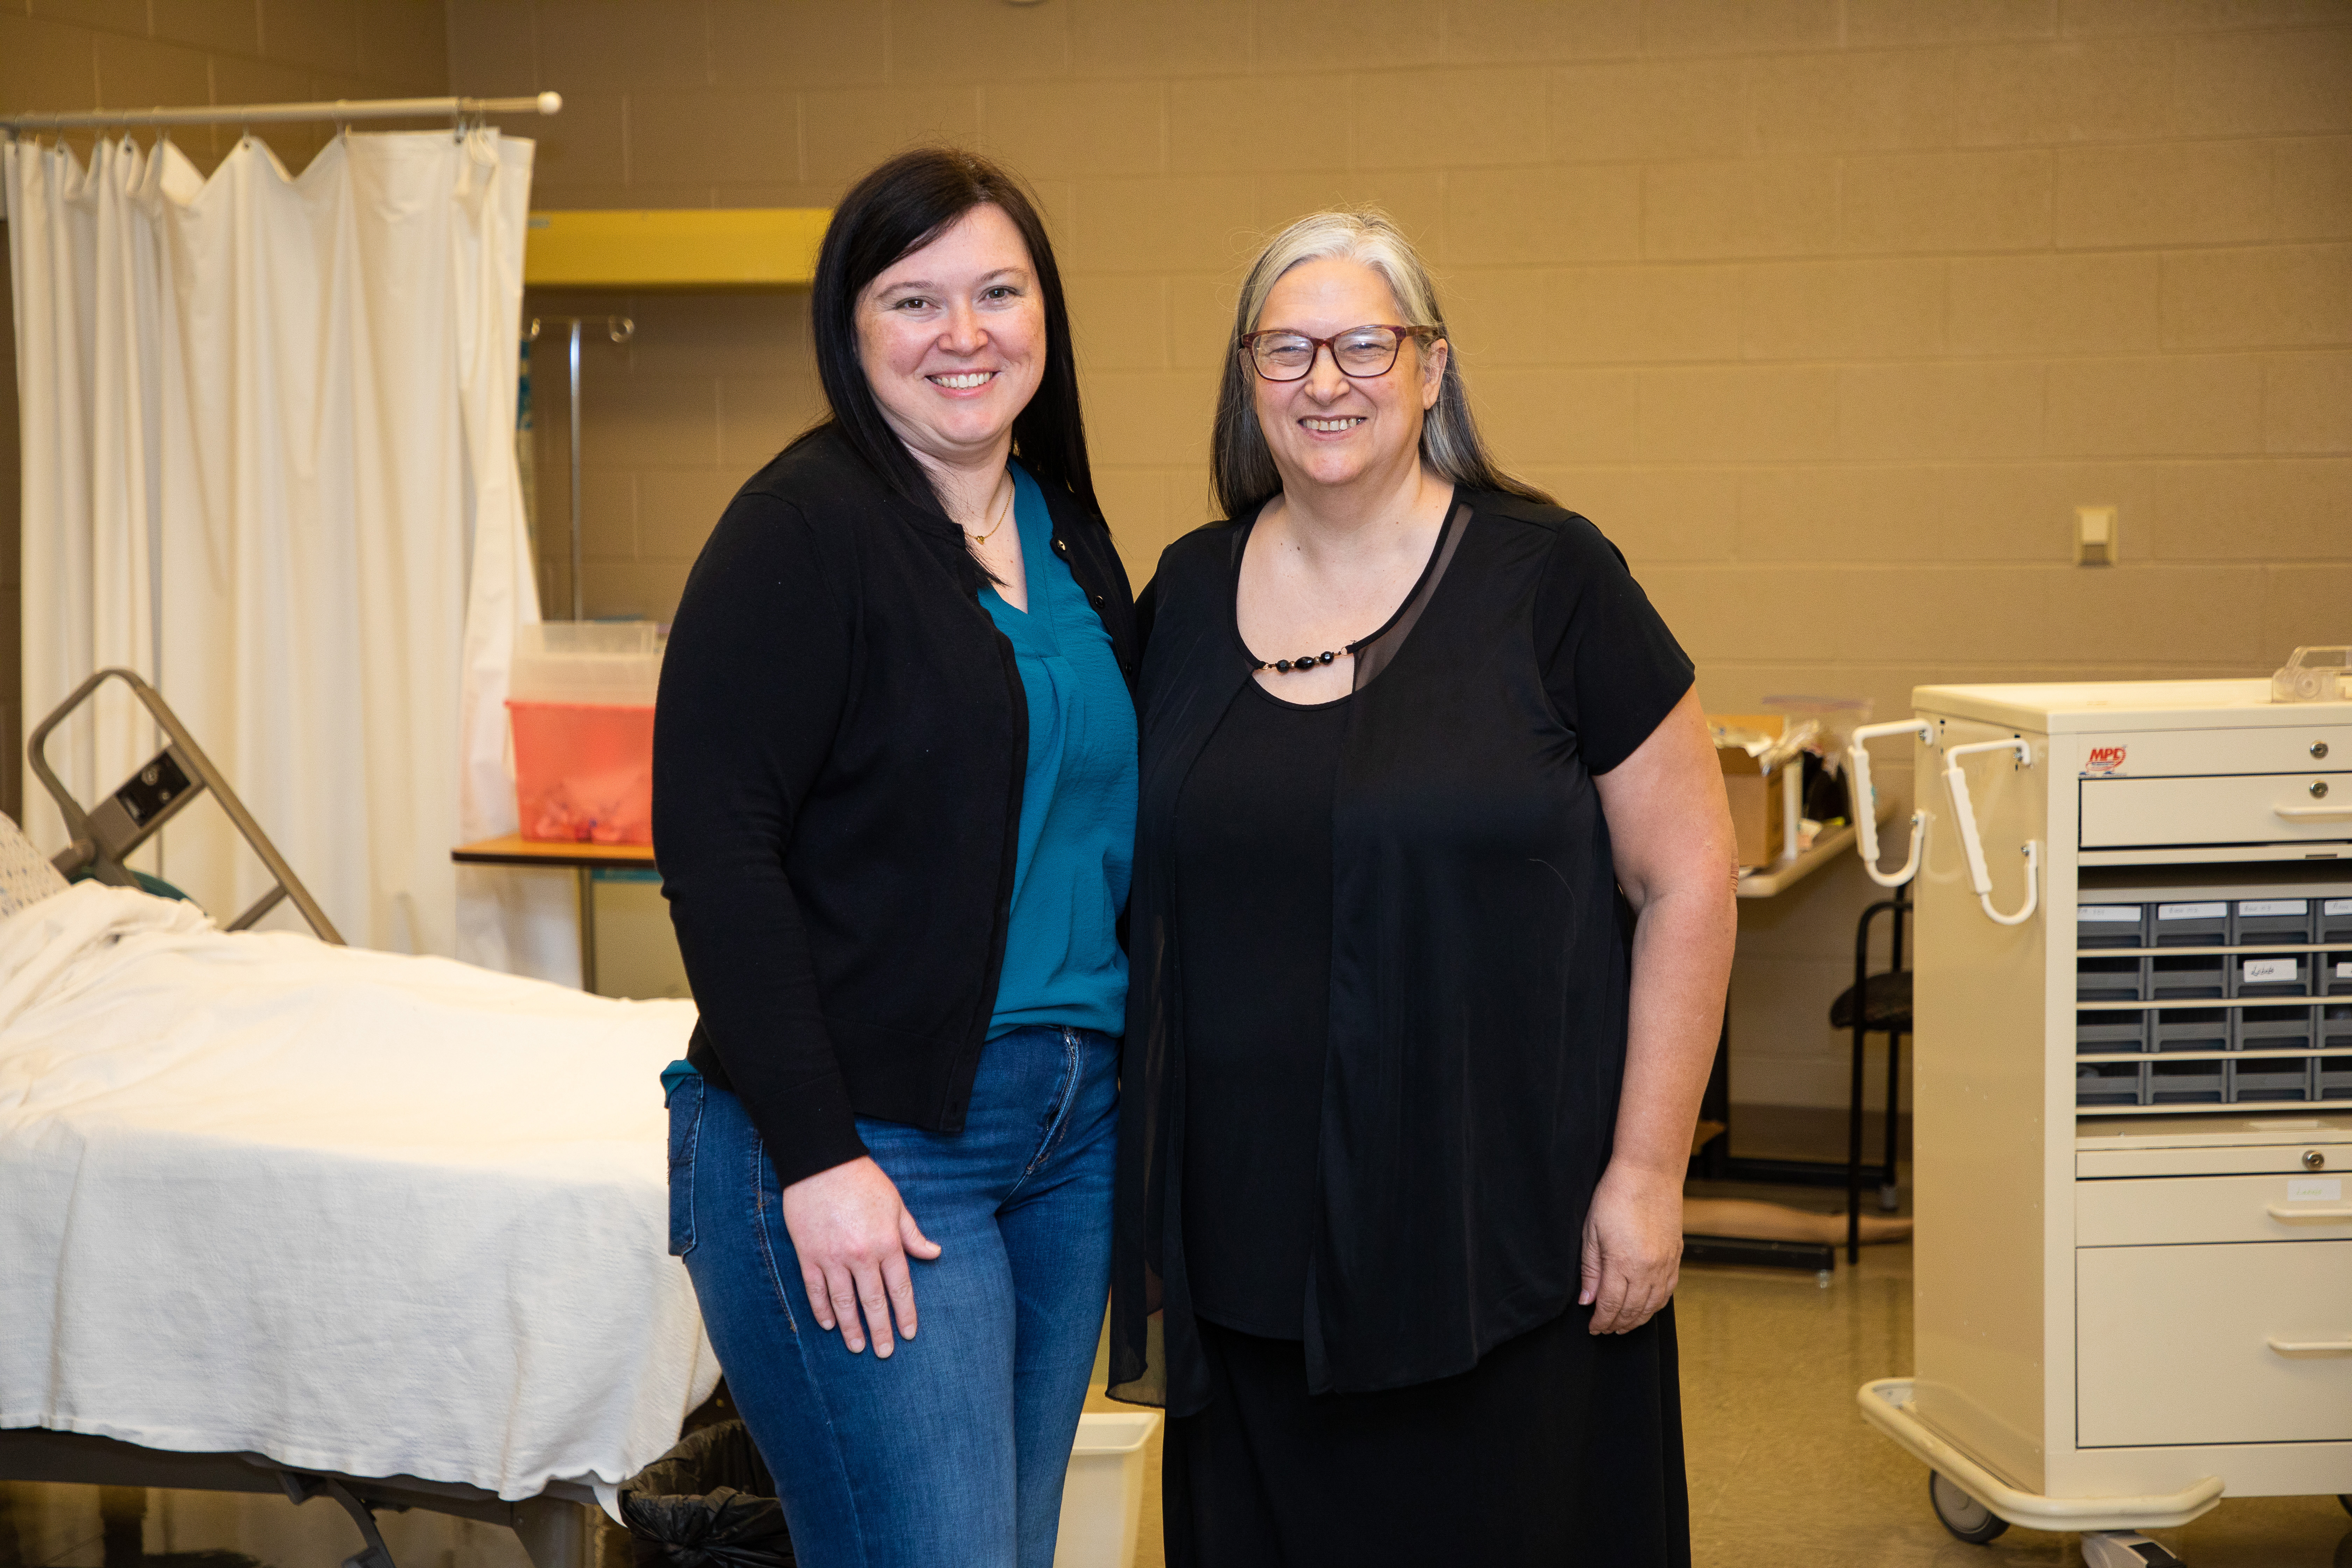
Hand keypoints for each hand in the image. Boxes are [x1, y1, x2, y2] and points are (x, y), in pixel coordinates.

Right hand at [779, 1156, 940, 1356]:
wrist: (821, 1162)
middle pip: (873, 1301)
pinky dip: (821, 1309)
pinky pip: (815, 1290)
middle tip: (884, 1352)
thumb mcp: (896, 1204)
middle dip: (880, 1330)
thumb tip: (934, 1253)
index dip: (904, 1313)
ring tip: (857, 1347)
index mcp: (886, 1243)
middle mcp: (860, 1255)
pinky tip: (827, 1324)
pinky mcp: (808, 1255)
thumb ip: (912, 1234)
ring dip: (851, 1328)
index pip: (899, 1287)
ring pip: (843, 1302)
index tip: (908, 1333)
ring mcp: (832, 1257)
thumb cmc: (863, 1181)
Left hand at [1579, 1163, 1681, 1334]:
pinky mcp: (1676, 1256)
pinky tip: (1645, 1308)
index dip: (1601, 1321)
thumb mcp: (1591, 1232)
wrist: (1648, 1174)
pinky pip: (1667, 1291)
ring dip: (1637, 1319)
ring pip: (1652, 1305)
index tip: (1593, 1328)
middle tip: (1605, 1330)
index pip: (1610, 1305)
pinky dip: (1655, 1305)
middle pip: (1632, 1310)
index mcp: (1621, 1263)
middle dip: (1617, 1324)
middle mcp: (1647, 1269)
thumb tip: (1588, 1301)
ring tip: (1623, 1325)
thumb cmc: (1614, 1197)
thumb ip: (1590, 1270)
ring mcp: (1665, 1264)